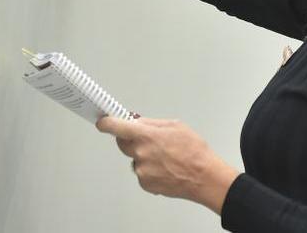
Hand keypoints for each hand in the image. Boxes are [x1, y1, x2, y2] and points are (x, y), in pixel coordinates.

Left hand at [97, 116, 239, 214]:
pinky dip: (149, 170)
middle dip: (131, 139)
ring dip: (144, 156)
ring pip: (135, 158)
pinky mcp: (145, 184)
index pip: (116, 127)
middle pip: (123, 143)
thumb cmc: (194, 151)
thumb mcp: (175, 126)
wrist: (204, 177)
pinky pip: (141, 172)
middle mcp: (140, 153)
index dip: (106, 123)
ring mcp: (141, 170)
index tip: (103, 122)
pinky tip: (165, 168)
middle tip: (149, 140)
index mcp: (146, 136)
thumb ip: (152, 124)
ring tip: (165, 157)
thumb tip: (137, 122)